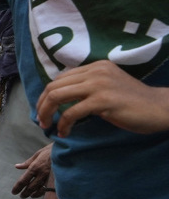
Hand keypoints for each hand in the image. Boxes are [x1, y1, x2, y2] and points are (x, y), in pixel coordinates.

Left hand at [11, 143, 51, 197]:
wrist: (65, 151)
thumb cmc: (50, 151)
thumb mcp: (37, 154)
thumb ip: (27, 163)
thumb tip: (17, 166)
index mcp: (35, 167)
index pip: (23, 180)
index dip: (17, 187)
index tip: (14, 192)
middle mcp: (41, 174)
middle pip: (31, 187)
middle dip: (25, 193)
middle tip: (21, 196)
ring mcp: (49, 177)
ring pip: (39, 189)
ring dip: (33, 194)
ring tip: (29, 196)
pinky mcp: (56, 179)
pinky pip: (48, 188)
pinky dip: (42, 192)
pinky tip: (39, 193)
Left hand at [36, 60, 168, 136]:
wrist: (159, 108)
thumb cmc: (133, 102)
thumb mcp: (107, 86)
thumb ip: (87, 86)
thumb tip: (59, 98)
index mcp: (95, 66)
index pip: (59, 78)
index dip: (46, 95)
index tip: (43, 110)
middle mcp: (95, 71)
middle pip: (53, 86)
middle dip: (41, 105)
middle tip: (41, 121)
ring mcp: (99, 85)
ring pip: (57, 96)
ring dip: (46, 113)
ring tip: (47, 126)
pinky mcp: (103, 100)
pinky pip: (71, 113)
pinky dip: (63, 124)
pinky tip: (64, 133)